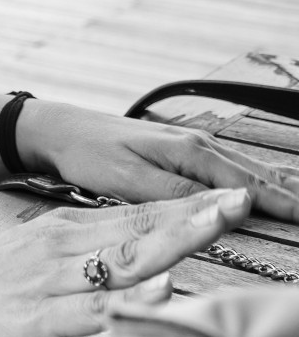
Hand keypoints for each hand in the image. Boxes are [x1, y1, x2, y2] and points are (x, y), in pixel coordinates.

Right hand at [0, 186, 248, 336]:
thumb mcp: (23, 263)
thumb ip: (68, 262)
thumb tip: (112, 263)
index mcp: (60, 234)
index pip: (134, 216)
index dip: (185, 208)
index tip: (229, 196)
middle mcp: (61, 249)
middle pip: (140, 228)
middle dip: (196, 215)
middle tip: (242, 198)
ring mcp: (50, 283)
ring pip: (124, 259)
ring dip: (175, 240)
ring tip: (217, 223)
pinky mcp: (36, 321)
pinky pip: (90, 310)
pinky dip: (128, 298)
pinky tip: (157, 289)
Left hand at [18, 100, 298, 221]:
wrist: (60, 130)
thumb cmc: (89, 156)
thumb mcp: (128, 180)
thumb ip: (177, 194)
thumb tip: (227, 204)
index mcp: (190, 153)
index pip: (250, 186)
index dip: (284, 206)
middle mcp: (198, 145)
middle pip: (257, 176)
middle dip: (291, 197)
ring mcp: (192, 145)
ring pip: (248, 170)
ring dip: (280, 187)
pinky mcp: (182, 151)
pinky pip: (231, 167)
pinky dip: (257, 179)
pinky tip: (269, 188)